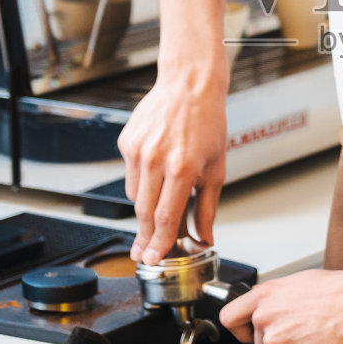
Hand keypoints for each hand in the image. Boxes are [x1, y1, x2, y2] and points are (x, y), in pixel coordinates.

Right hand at [117, 78, 226, 263]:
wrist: (189, 85)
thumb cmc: (207, 123)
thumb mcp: (216, 168)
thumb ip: (207, 207)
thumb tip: (205, 237)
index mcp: (183, 167)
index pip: (166, 217)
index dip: (159, 243)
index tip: (153, 258)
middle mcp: (157, 159)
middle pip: (144, 212)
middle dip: (144, 237)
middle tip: (143, 252)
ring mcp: (138, 150)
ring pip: (135, 196)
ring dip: (146, 206)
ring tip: (163, 195)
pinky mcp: (126, 142)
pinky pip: (130, 175)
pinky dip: (142, 181)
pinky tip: (156, 168)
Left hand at [220, 270, 342, 343]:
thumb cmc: (342, 292)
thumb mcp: (301, 282)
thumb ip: (278, 297)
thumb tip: (271, 305)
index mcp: (265, 296)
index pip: (229, 318)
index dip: (240, 330)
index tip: (248, 333)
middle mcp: (266, 319)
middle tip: (303, 335)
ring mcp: (278, 342)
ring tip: (321, 338)